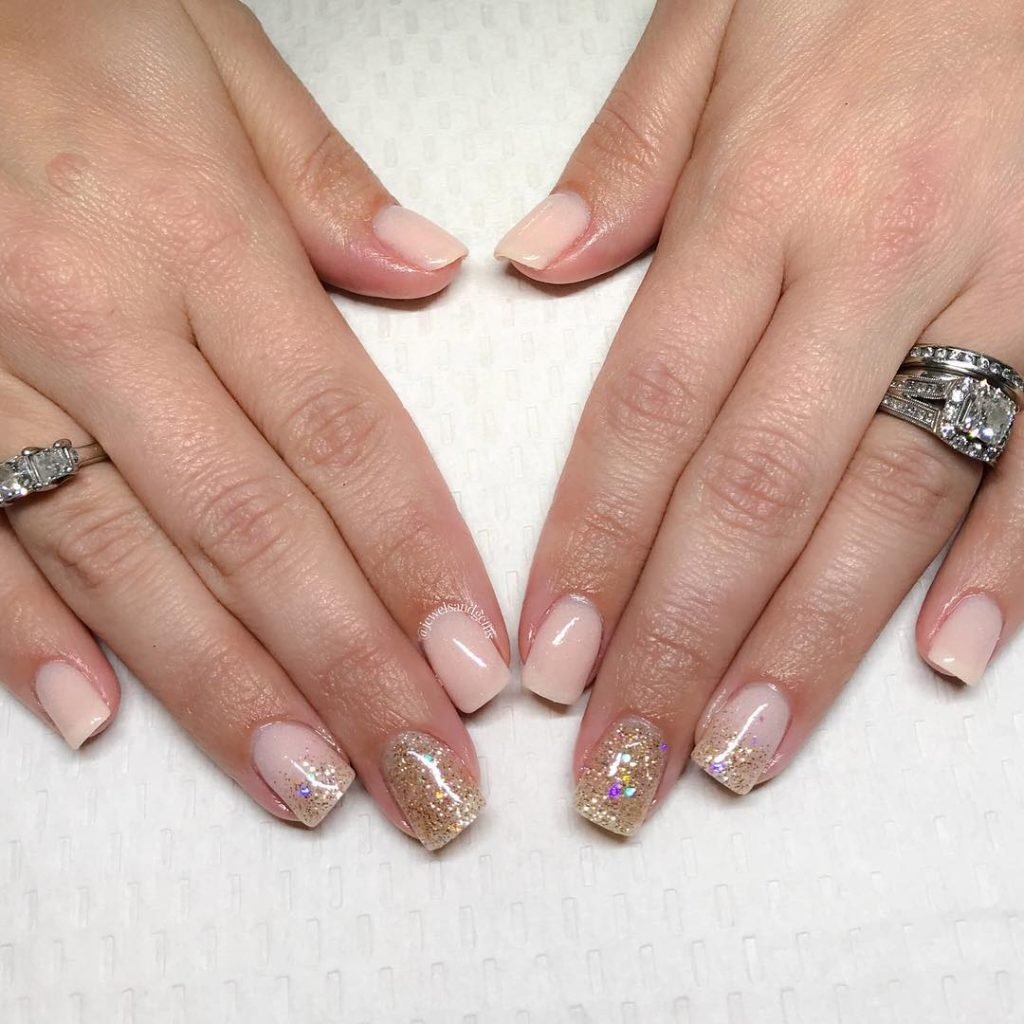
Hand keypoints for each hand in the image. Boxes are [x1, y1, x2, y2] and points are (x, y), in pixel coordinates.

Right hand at [0, 0, 509, 849]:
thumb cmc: (41, 15)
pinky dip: (28, 636)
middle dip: (350, 671)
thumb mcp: (204, 51)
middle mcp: (98, 320)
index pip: (343, 434)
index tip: (477, 663)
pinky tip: (100, 719)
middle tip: (423, 776)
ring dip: (225, 691)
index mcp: (194, 233)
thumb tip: (427, 268)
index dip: (417, 560)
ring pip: (128, 563)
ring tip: (309, 784)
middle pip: (255, 531)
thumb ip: (320, 179)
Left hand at [501, 0, 1023, 832]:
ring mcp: (999, 284)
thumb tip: (537, 258)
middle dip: (681, 640)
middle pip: (754, 487)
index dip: (595, 547)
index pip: (649, 409)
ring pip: (888, 497)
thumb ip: (630, 153)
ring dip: (810, 642)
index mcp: (765, 194)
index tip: (553, 657)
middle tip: (627, 756)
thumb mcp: (723, 18)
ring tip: (740, 747)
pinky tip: (947, 658)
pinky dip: (1005, 564)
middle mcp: (873, 256)